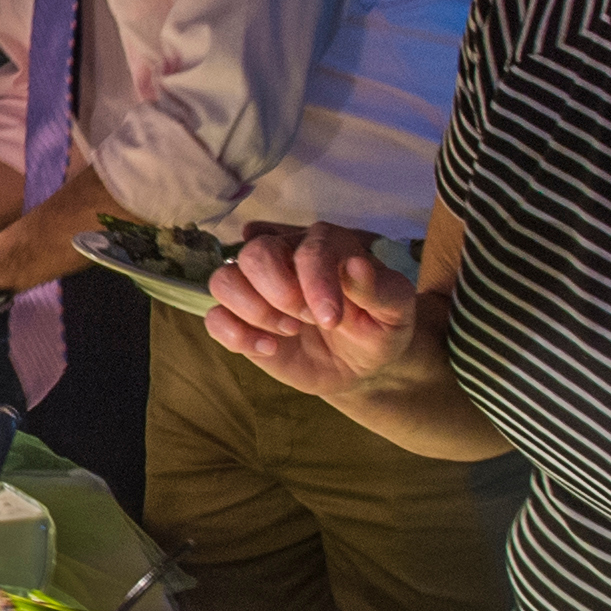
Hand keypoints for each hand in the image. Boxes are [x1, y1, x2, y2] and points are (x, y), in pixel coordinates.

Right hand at [206, 225, 415, 399]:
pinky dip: (235, 335)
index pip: (308, 250)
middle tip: (306, 321)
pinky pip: (215, 318)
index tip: (331, 319)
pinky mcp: (242, 320)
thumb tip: (356, 266)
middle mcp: (284, 257)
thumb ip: (379, 288)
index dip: (314, 283)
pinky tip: (269, 349)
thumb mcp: (395, 311)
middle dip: (278, 293)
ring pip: (223, 280)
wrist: (362, 365)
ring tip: (287, 333)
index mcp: (325, 245)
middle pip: (254, 254)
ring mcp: (258, 289)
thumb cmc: (379, 328)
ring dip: (253, 311)